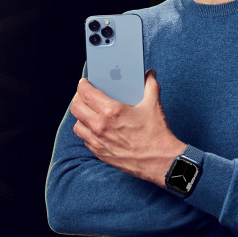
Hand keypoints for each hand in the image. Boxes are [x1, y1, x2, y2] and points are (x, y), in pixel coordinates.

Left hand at [70, 71, 185, 186]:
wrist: (161, 162)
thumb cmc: (157, 134)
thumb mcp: (154, 105)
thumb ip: (150, 85)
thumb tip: (149, 74)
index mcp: (111, 111)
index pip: (86, 93)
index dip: (83, 85)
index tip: (84, 83)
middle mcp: (100, 126)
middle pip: (76, 108)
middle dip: (78, 99)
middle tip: (85, 96)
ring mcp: (99, 142)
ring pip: (77, 125)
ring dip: (81, 117)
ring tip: (89, 112)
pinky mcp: (101, 154)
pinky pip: (85, 140)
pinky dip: (87, 132)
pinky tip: (96, 129)